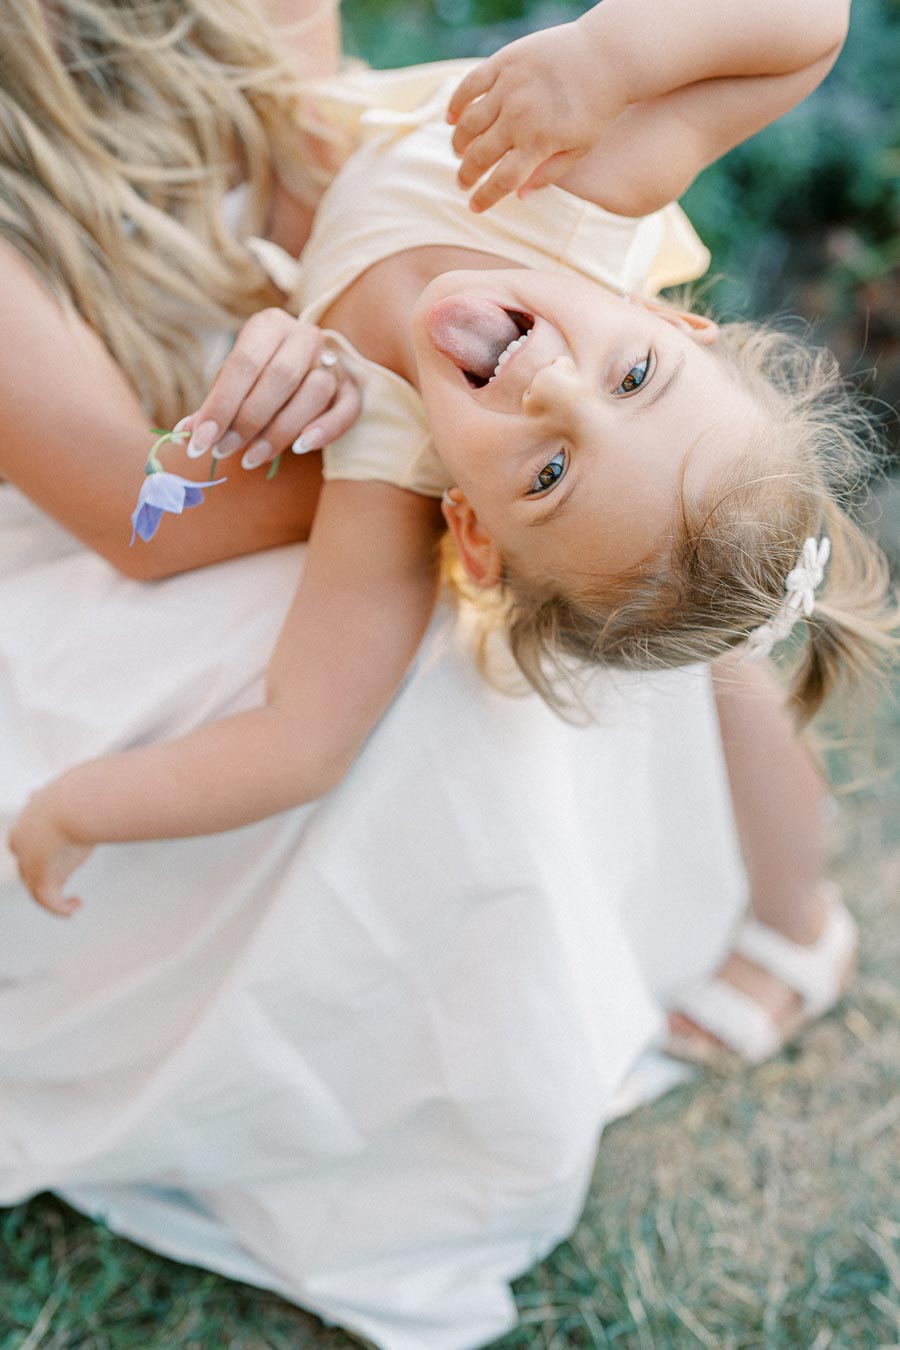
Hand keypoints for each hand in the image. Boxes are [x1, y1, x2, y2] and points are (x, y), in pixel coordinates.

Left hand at [8, 783, 92, 916]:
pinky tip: (76, 906)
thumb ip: (94, 786)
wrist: (75, 804)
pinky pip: (49, 900)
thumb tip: (116, 779)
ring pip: (35, 885)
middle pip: (25, 863)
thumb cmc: (85, 789)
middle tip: (60, 875)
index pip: (21, 835)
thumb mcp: (85, 784)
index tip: (53, 847)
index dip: (31, 844)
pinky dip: (61, 907)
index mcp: (29, 816)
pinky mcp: (43, 880)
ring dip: (52, 895)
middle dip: (40, 871)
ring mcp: (29, 862)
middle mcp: (23, 841)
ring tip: (72, 901)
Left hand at [178, 311, 362, 469]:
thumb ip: (213, 406)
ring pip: (315, 392)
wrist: (303, 367)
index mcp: (268, 325)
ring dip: (280, 430)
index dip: (220, 405)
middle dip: (248, 420)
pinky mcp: (353, 386)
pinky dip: (326, 429)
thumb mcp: (232, 385)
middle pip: (281, 376)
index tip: (199, 441)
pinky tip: (301, 448)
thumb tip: (185, 434)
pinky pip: (347, 409)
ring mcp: (333, 359)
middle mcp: (304, 335)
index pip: (243, 363)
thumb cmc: (257, 379)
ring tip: (252, 457)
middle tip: (224, 451)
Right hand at [447, 20, 627, 212]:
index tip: (474, 207)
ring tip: (460, 152)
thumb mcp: (581, 148)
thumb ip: (550, 173)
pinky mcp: (505, 62)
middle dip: (466, 175)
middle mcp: (520, 117)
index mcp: (539, 143)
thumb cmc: (598, 107)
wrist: (608, 55)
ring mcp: (510, 87)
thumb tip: (518, 195)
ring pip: (469, 123)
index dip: (485, 198)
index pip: (502, 180)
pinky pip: (470, 86)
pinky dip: (456, 104)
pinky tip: (451, 119)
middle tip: (462, 182)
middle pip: (480, 155)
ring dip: (459, 143)